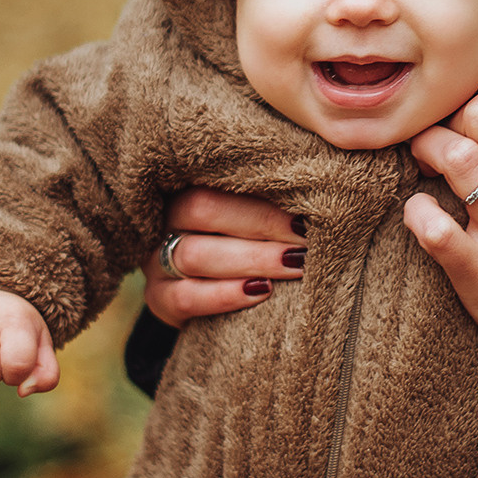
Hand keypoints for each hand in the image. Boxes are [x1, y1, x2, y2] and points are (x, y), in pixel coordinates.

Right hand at [141, 188, 306, 325]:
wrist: (209, 293)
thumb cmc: (244, 242)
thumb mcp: (250, 216)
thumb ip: (271, 199)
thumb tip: (321, 187)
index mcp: (188, 186)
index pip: (217, 180)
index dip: (262, 196)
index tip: (305, 213)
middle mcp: (167, 218)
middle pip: (201, 210)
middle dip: (260, 224)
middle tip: (304, 241)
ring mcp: (156, 259)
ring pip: (193, 254)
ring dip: (250, 260)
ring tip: (294, 266)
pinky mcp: (157, 297)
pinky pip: (184, 297)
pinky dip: (224, 295)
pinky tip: (260, 293)